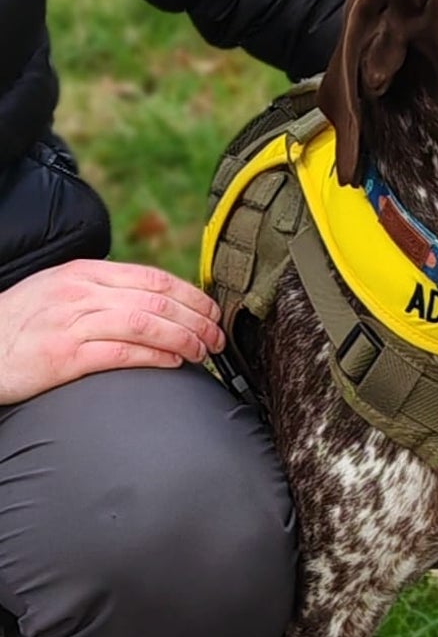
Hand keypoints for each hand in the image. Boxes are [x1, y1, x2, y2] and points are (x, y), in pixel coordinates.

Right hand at [0, 260, 225, 406]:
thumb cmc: (20, 325)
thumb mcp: (59, 292)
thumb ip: (101, 293)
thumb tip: (150, 304)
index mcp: (84, 273)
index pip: (153, 278)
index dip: (191, 295)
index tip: (212, 312)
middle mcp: (81, 293)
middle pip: (157, 300)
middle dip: (197, 319)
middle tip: (218, 338)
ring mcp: (72, 323)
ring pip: (146, 323)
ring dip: (185, 338)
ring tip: (204, 352)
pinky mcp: (65, 357)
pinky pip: (122, 353)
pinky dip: (155, 357)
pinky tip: (175, 363)